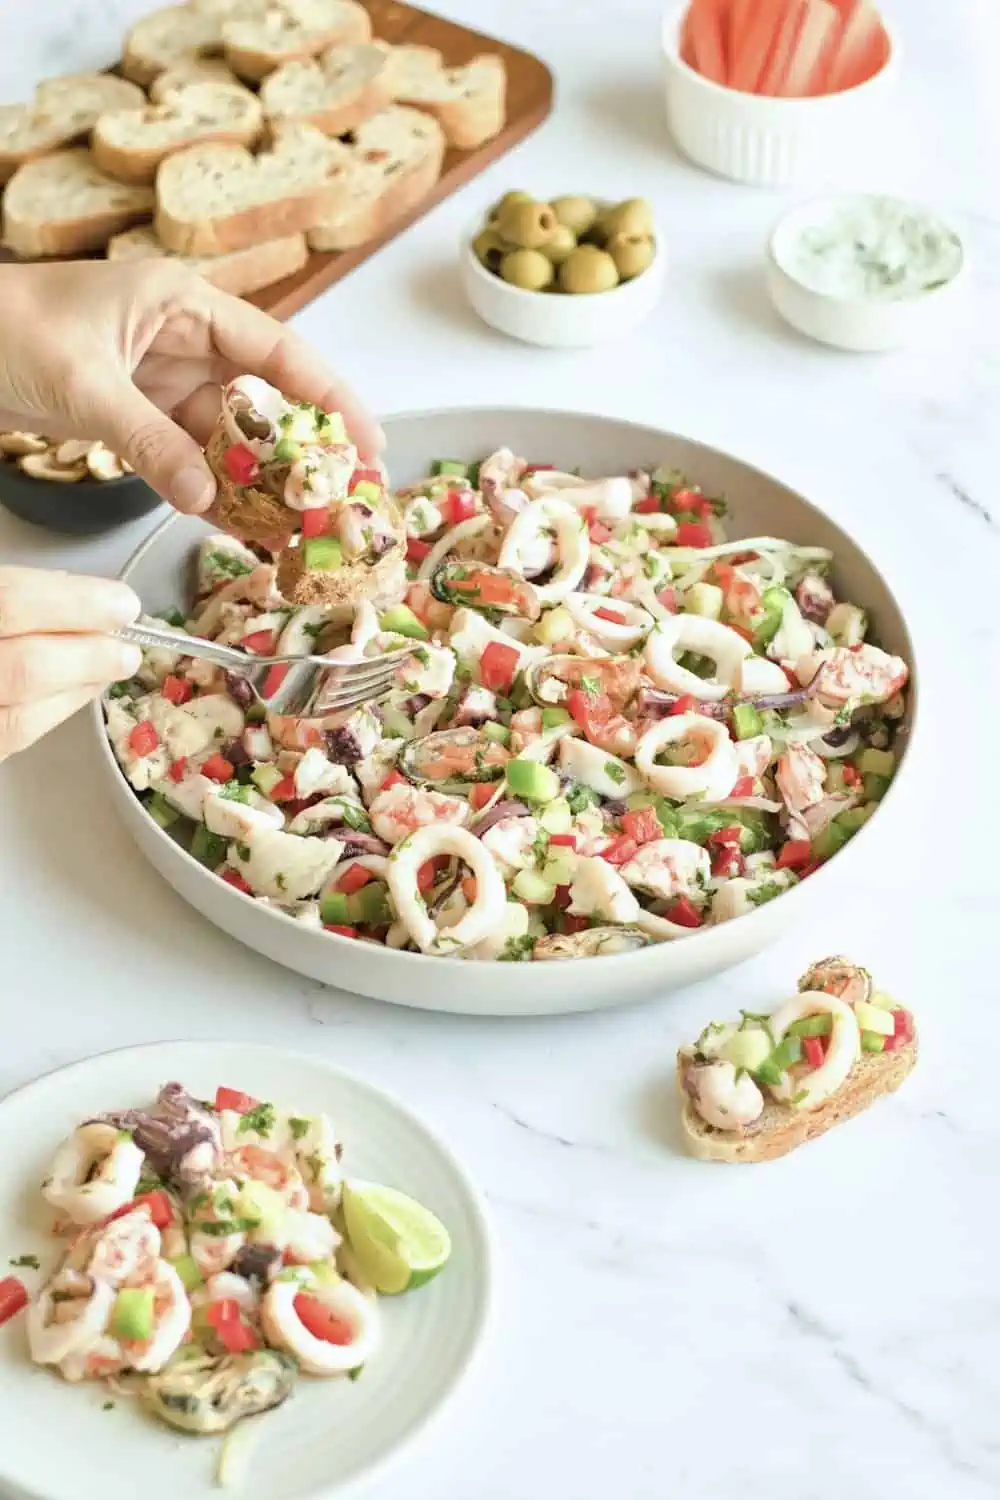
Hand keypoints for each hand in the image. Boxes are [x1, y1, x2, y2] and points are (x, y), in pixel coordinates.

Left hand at [0, 261, 382, 514]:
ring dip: (260, 482)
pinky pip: (189, 459)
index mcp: (182, 303)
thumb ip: (148, 441)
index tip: (368, 441)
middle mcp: (183, 341)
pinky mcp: (138, 417)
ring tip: (300, 526)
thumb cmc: (1, 327)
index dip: (330, 397)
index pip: (278, 351)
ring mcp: (161, 383)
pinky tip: (240, 524)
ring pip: (230, 439)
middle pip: (264, 400)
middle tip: (345, 498)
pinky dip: (213, 492)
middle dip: (304, 451)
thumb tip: (203, 497)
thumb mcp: (83, 383)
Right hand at [0, 566, 140, 760]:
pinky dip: (56, 710)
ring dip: (80, 686)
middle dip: (88, 654)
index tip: (121, 602)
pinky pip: (13, 734)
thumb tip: (74, 591)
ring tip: (116, 663)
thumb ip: (9, 591)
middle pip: (23, 666)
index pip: (10, 602)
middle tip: (127, 645)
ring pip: (20, 712)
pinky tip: (83, 688)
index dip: (74, 603)